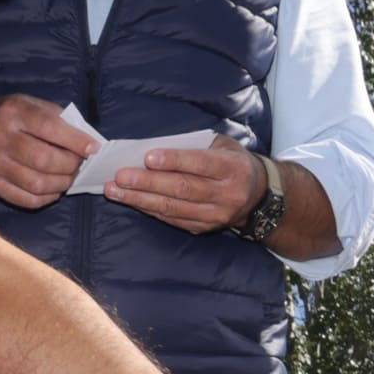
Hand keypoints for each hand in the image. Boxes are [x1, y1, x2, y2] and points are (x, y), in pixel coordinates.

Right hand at [0, 94, 95, 208]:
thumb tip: (88, 143)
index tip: (93, 148)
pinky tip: (54, 189)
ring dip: (61, 184)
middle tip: (79, 165)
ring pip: (36, 183)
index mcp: (13, 112)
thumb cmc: (13, 117)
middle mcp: (0, 137)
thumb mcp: (33, 105)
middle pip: (43, 160)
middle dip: (70, 165)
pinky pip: (26, 199)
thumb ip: (60, 120)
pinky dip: (47, 198)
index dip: (75, 141)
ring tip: (69, 177)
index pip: (49, 127)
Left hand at [109, 134, 260, 234]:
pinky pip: (172, 219)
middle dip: (148, 182)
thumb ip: (194, 146)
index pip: (200, 164)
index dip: (174, 161)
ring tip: (115, 191)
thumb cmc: (232, 162)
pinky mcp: (204, 228)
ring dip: (140, 199)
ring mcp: (215, 215)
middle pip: (182, 189)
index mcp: (233, 168)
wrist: (257, 196)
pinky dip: (149, 210)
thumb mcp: (223, 146)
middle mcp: (226, 195)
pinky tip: (131, 201)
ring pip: (173, 208)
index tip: (148, 157)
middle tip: (121, 176)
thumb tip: (153, 150)